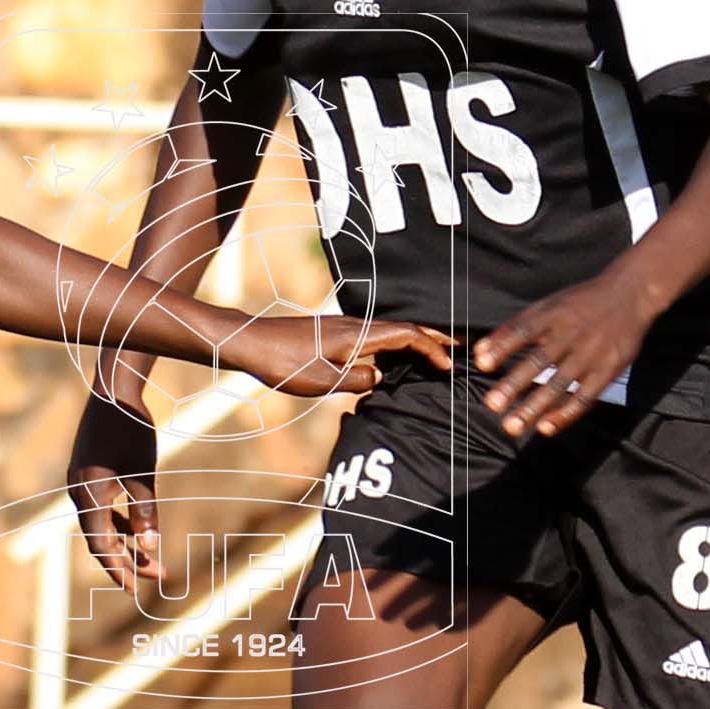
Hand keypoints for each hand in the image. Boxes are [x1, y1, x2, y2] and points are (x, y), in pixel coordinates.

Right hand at [66, 390, 162, 590]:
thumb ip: (146, 511)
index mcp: (88, 496)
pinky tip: (139, 529)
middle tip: (157, 575)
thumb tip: (151, 547)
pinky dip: (120, 521)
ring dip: (125, 542)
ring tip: (152, 558)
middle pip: (100, 539)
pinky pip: (101, 508)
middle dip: (127, 560)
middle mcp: (78, 493)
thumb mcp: (143, 473)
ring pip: (101, 524)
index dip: (118, 570)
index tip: (135, 590)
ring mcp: (81, 483)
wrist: (114, 391)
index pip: (101, 546)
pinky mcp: (88, 473)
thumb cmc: (131, 430)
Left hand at [226, 312, 446, 398]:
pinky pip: (375, 336)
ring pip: (389, 331)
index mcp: (356, 336)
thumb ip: (354, 380)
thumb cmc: (282, 363)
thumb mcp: (320, 381)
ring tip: (435, 350)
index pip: (405, 335)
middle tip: (459, 345)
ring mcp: (343, 329)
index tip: (447, 364)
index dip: (430, 348)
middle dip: (432, 337)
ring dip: (414, 339)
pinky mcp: (333, 334)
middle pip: (403, 328)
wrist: (249, 342)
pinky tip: (393, 356)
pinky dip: (394, 343)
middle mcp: (354, 327)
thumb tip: (379, 378)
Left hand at [473, 271, 650, 436]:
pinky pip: (584, 397)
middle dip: (514, 384)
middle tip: (492, 404)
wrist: (630, 295)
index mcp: (553, 315)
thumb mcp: (547, 305)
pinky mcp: (607, 371)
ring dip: (534, 407)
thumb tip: (479, 352)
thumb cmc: (581, 302)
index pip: (524, 330)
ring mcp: (590, 354)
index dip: (503, 346)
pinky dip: (565, 414)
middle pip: (540, 361)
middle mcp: (571, 335)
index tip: (482, 364)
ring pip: (559, 384)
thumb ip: (513, 328)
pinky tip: (545, 427)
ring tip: (512, 425)